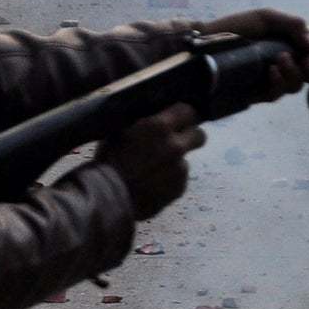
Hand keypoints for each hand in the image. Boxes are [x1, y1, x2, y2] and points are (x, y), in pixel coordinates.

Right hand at [98, 102, 205, 218]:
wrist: (108, 197)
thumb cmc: (109, 161)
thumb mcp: (120, 131)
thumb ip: (143, 123)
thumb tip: (153, 117)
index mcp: (159, 126)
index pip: (188, 111)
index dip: (184, 115)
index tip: (179, 119)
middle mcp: (175, 145)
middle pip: (200, 135)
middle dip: (190, 137)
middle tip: (176, 142)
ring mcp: (180, 168)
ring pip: (186, 159)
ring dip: (174, 162)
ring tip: (153, 170)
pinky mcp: (180, 188)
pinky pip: (179, 179)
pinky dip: (169, 180)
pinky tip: (153, 184)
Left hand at [200, 7, 308, 101]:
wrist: (204, 42)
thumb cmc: (235, 28)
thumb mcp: (266, 18)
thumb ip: (293, 26)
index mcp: (288, 48)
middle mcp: (282, 67)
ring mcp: (269, 82)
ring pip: (295, 88)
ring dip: (294, 75)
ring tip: (281, 60)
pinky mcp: (254, 94)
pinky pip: (274, 95)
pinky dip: (278, 84)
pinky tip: (272, 72)